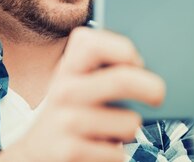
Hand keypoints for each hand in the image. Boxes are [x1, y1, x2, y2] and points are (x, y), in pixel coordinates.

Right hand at [0, 27, 164, 161]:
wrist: (35, 153)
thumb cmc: (70, 113)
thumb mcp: (77, 84)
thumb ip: (103, 71)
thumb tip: (145, 73)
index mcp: (68, 68)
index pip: (93, 43)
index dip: (123, 49)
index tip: (135, 62)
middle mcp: (64, 91)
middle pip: (122, 79)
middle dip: (151, 87)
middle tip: (158, 96)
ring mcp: (65, 122)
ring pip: (129, 123)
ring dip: (130, 130)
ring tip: (113, 131)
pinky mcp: (69, 153)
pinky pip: (117, 154)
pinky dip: (116, 155)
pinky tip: (100, 150)